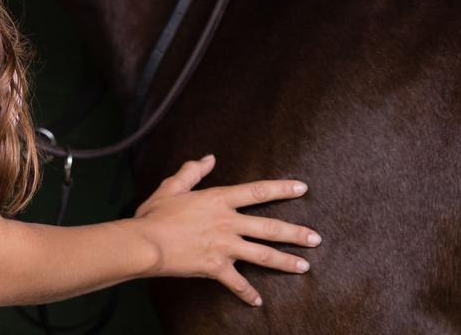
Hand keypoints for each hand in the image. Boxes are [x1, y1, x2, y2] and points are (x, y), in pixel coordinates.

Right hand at [132, 154, 318, 306]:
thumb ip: (193, 171)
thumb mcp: (172, 186)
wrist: (145, 243)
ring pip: (263, 254)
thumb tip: (209, 158)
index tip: (303, 189)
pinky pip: (237, 283)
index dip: (282, 189)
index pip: (257, 192)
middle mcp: (227, 222)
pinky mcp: (215, 268)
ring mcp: (223, 247)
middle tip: (316, 238)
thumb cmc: (155, 215)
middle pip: (269, 227)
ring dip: (285, 261)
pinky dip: (248, 293)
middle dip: (296, 233)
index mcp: (218, 200)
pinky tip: (258, 301)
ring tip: (304, 266)